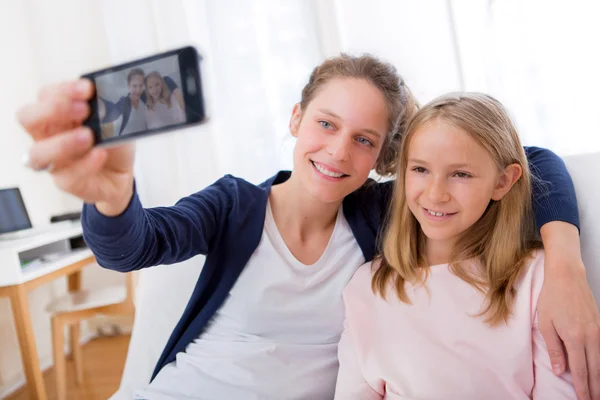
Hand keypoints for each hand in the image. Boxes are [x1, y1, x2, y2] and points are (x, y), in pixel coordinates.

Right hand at [17, 79, 134, 215]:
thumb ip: (106, 108)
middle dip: (53, 109)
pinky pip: (68, 175)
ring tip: (89, 136)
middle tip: (84, 109)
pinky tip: (100, 154)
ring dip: (62, 142)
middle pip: (28, 118)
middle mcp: (48, 136)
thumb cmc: (111, 142)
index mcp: (56, 115)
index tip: (88, 88)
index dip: (63, 90)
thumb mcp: (114, 120)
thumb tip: (107, 96)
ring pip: (38, 153)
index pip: (45, 96)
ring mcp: (54, 160)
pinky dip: (85, 163)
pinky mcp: (66, 182)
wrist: (122, 172)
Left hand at [538, 222, 599, 399]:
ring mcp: (598, 330)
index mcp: (575, 338)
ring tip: (597, 391)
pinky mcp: (599, 324)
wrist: (567, 275)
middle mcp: (590, 336)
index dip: (582, 388)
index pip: (581, 371)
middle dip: (595, 388)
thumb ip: (555, 349)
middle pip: (595, 369)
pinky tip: (599, 369)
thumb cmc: (552, 298)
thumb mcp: (546, 324)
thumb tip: (560, 370)